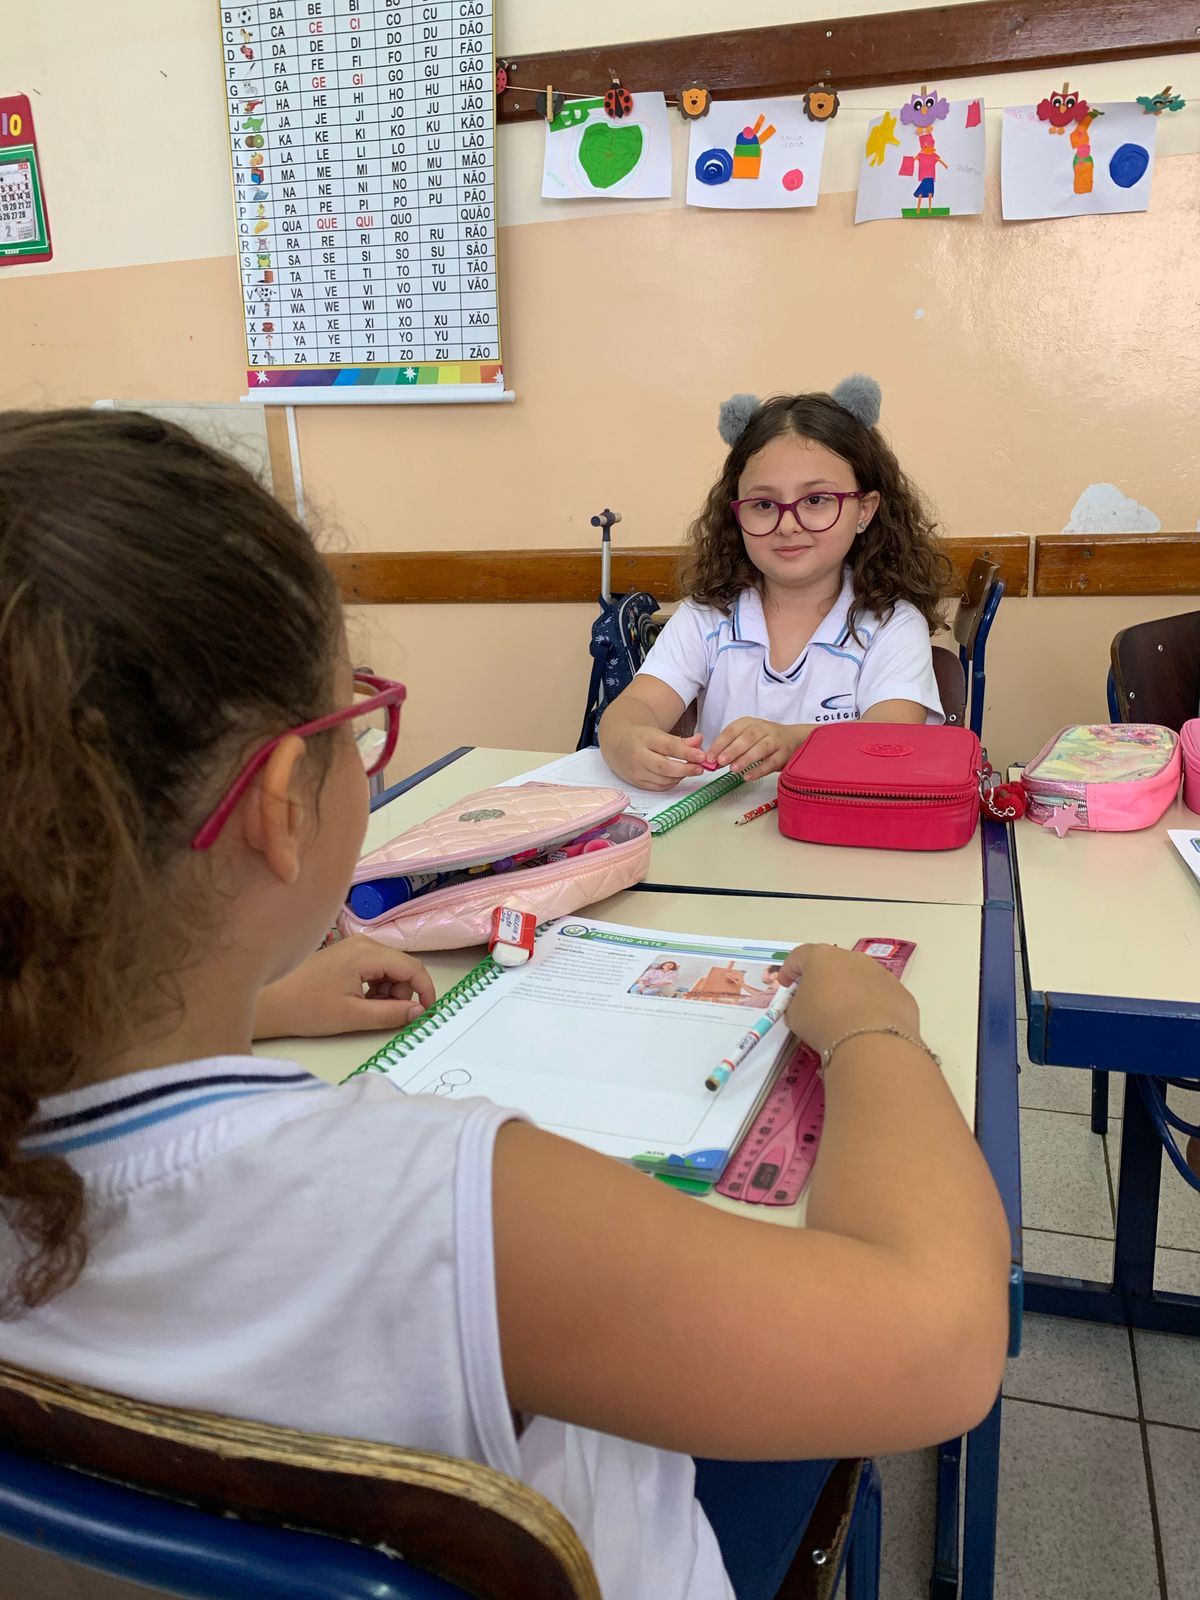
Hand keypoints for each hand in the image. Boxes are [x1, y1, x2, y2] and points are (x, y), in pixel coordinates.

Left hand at [253, 936, 435, 1038]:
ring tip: (366, 1010)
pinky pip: (374, 968)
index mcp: (367, 953)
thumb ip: (391, 1014)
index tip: (427, 1014)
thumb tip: (420, 1012)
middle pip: (401, 967)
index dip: (426, 991)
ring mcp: (353, 946)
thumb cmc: (307, 1009)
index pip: (413, 968)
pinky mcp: (344, 954)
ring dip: (388, 992)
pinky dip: (375, 986)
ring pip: (388, 968)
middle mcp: (363, 943)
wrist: (269, 1001)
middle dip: (403, 993)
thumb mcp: (353, 1016)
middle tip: (386, 1015)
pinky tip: (357, 1001)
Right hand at [608, 728, 707, 791]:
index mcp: (644, 739)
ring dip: (680, 777)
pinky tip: (677, 776)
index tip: (702, 756)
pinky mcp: (636, 782)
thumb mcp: (659, 734)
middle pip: (664, 767)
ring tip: (690, 770)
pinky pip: (658, 787)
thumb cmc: (641, 738)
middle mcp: (638, 756)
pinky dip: (671, 783)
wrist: (617, 744)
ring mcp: (636, 771)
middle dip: (685, 769)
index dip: (686, 753)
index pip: (668, 747)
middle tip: (700, 769)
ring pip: (663, 779)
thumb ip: (681, 740)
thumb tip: (700, 741)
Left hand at [705, 718, 797, 777]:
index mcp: (749, 723)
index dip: (720, 743)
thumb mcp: (746, 736)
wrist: (793, 738)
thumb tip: (712, 761)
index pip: (732, 730)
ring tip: (733, 769)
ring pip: (761, 748)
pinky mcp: (783, 754)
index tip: (710, 756)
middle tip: (720, 761)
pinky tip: (748, 776)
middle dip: (732, 750)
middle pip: (748, 737)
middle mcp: (763, 729)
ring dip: (746, 759)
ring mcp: (775, 741)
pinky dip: (759, 770)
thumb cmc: (763, 739)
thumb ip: (729, 747)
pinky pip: (771, 762)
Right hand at [778, 944, 919, 1057]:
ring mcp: (880, 973)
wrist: (871, 1041)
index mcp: (822, 957)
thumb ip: (797, 1003)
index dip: (789, 970)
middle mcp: (853, 958)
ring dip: (850, 993)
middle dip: (823, 980)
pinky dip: (871, 1007)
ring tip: (844, 1017)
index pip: (800, 955)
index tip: (786, 985)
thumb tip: (806, 1006)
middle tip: (816, 1001)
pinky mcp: (900, 993)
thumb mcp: (795, 1015)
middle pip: (833, 964)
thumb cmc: (823, 1021)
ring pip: (860, 979)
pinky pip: (880, 997)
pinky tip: (867, 1027)